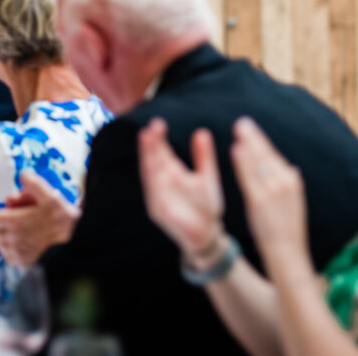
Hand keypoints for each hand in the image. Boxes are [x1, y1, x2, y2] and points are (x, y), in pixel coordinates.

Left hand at [0, 173, 79, 266]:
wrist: (74, 245)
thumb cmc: (63, 222)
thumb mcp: (51, 197)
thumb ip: (35, 184)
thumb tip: (23, 175)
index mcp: (16, 222)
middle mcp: (13, 239)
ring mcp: (17, 252)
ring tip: (8, 227)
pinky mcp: (22, 262)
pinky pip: (7, 254)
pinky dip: (6, 246)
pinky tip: (15, 241)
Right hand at [138, 118, 225, 258]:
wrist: (209, 234)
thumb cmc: (206, 206)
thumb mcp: (207, 177)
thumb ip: (204, 156)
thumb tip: (201, 132)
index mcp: (172, 171)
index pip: (160, 151)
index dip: (157, 138)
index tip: (157, 123)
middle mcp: (162, 182)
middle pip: (152, 160)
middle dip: (150, 145)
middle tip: (151, 129)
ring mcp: (158, 196)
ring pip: (150, 174)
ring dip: (148, 159)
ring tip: (147, 143)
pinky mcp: (159, 211)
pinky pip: (154, 195)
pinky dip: (152, 183)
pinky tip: (151, 169)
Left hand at [230, 117, 312, 277]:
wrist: (288, 254)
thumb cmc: (287, 232)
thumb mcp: (292, 204)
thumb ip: (288, 186)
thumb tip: (291, 169)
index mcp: (293, 182)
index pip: (274, 156)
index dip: (261, 143)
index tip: (251, 131)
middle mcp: (285, 182)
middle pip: (267, 154)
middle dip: (254, 137)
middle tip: (242, 123)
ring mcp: (273, 190)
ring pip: (259, 161)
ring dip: (249, 143)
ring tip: (238, 129)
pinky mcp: (260, 200)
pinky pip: (250, 176)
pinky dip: (243, 162)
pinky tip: (236, 150)